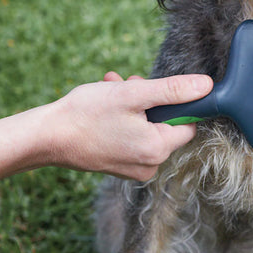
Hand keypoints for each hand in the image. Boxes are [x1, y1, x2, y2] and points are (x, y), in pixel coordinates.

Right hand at [0, 73, 212, 192]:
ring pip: (148, 128)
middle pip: (166, 125)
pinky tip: (108, 102)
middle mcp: (150, 165)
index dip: (177, 102)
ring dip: (136, 105)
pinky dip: (126, 120)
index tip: (156, 89)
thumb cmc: (87, 114)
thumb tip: (206, 85)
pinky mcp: (119, 166)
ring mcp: (133, 169)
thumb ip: (173, 90)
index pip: (189, 124)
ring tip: (114, 87)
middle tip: (130, 83)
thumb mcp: (134, 94)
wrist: (45, 138)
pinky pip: (133, 138)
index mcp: (158, 149)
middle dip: (151, 100)